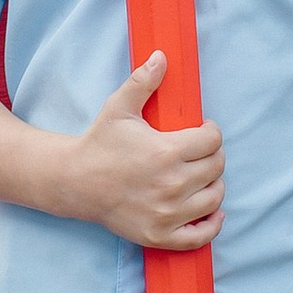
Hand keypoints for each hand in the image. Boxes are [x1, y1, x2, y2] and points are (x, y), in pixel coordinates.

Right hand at [62, 52, 224, 249]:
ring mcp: (167, 213)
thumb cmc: (99, 143)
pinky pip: (200, 235)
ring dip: (213, 184)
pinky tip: (210, 211)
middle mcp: (171, 185)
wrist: (75, 182)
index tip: (202, 130)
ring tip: (199, 176)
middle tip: (199, 152)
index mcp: (166, 152)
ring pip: (214, 198)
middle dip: (212, 155)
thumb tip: (162, 56)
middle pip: (217, 167)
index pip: (213, 140)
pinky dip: (212, 224)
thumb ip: (143, 81)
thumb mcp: (118, 107)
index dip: (211, 132)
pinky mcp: (160, 235)